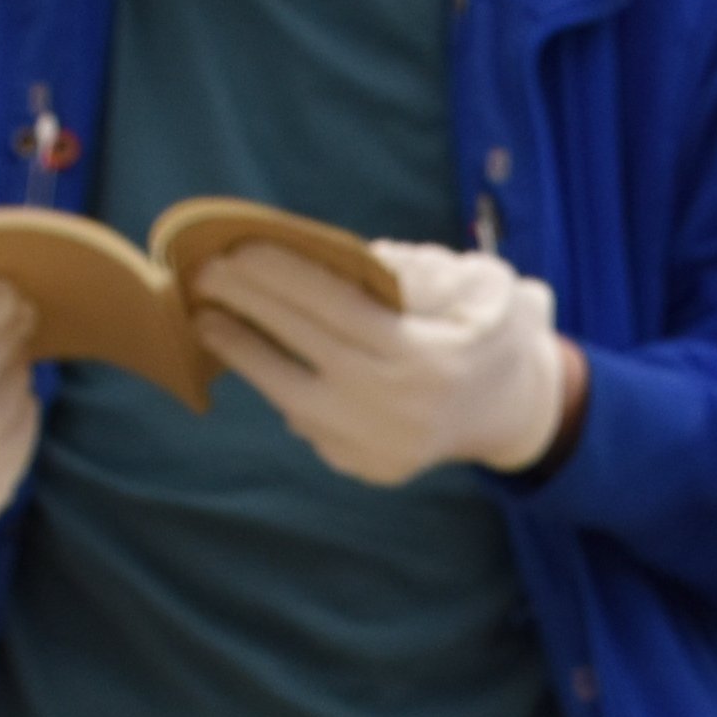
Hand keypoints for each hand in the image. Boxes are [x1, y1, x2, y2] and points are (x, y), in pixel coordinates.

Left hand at [195, 241, 571, 483]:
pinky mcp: (365, 467)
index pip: (335, 306)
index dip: (281, 275)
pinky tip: (252, 355)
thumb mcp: (482, 284)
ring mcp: (377, 445)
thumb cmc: (490, 329)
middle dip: (247, 305)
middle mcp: (395, 407)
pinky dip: (276, 388)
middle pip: (302, 346)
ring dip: (243, 354)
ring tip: (208, 321)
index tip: (237, 249)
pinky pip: (306, 423)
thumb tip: (351, 260)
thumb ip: (425, 268)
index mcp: (426, 356)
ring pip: (289, 396)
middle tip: (204, 274)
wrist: (513, 411)